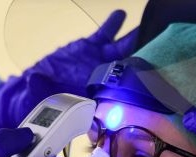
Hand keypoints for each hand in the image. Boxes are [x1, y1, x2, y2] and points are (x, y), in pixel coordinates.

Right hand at [0, 9, 137, 131]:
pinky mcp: (91, 47)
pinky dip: (112, 24)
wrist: (37, 88)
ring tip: (147, 27)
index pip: (121, 93)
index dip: (135, 87)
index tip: (147, 81)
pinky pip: (105, 34)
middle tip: (158, 51)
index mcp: (98, 96)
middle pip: (130, 70)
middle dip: (145, 60)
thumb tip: (39, 87)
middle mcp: (104, 79)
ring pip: (122, 49)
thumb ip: (44, 96)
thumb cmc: (44, 101)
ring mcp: (99, 61)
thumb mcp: (44, 102)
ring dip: (134, 39)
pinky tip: (120, 15)